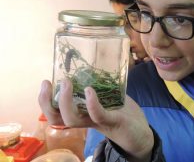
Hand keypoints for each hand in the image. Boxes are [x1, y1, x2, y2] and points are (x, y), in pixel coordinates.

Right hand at [38, 79, 153, 161]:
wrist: (142, 133)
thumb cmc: (124, 113)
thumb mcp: (111, 97)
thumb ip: (102, 85)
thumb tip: (96, 66)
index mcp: (83, 114)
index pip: (57, 112)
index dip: (46, 100)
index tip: (46, 82)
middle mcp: (86, 119)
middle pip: (57, 118)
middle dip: (46, 101)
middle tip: (49, 82)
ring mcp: (98, 122)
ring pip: (72, 119)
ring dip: (65, 101)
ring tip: (66, 83)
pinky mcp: (113, 121)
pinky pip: (97, 114)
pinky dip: (92, 103)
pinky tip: (89, 91)